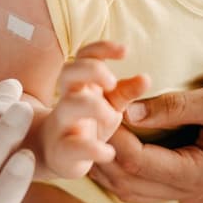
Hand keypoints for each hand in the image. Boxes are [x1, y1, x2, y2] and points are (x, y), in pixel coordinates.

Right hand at [40, 41, 148, 178]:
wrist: (56, 154)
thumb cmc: (87, 123)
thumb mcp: (109, 105)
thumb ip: (125, 91)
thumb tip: (146, 78)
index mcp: (80, 84)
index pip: (84, 56)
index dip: (102, 48)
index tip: (125, 51)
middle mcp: (68, 99)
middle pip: (68, 71)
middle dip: (91, 70)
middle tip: (112, 82)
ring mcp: (63, 124)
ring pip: (68, 106)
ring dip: (93, 106)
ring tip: (112, 116)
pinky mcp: (62, 151)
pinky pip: (74, 147)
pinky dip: (93, 149)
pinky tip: (109, 152)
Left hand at [90, 81, 202, 202]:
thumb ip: (174, 106)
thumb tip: (129, 110)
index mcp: (196, 172)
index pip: (135, 160)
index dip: (109, 136)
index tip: (93, 110)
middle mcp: (186, 188)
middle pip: (123, 180)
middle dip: (97, 153)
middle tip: (78, 123)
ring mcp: (181, 191)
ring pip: (125, 189)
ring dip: (101, 164)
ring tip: (83, 135)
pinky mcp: (178, 184)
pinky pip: (135, 186)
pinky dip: (114, 169)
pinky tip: (102, 146)